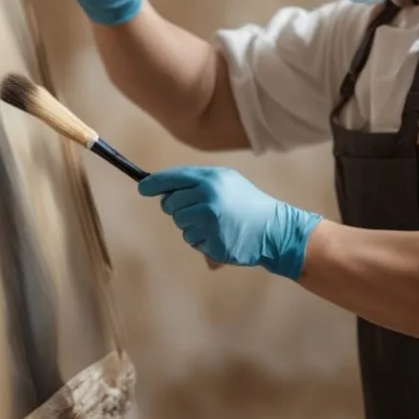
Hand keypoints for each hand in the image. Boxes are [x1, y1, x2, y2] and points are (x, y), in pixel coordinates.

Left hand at [138, 166, 321, 278]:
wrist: (275, 229)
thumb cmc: (248, 203)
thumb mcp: (227, 182)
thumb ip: (197, 182)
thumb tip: (161, 189)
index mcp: (211, 179)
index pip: (173, 178)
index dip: (154, 183)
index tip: (143, 187)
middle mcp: (208, 197)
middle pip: (171, 204)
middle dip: (178, 208)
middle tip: (199, 210)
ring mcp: (210, 220)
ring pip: (180, 224)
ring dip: (191, 226)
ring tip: (215, 223)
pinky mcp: (213, 241)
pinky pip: (193, 241)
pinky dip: (202, 241)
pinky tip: (221, 235)